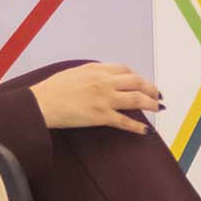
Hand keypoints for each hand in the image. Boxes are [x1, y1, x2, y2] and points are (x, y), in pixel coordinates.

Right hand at [29, 63, 162, 135]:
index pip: (125, 70)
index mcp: (97, 69)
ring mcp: (105, 99)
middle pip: (136, 82)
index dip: (137, 76)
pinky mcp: (101, 116)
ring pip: (136, 99)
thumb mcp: (74, 72)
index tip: (141, 82)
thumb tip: (100, 76)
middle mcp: (105, 82)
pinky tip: (146, 130)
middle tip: (157, 95)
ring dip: (150, 103)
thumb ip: (91, 73)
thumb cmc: (52, 89)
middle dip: (151, 88)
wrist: (42, 103)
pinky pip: (125, 121)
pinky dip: (138, 126)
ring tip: (158, 108)